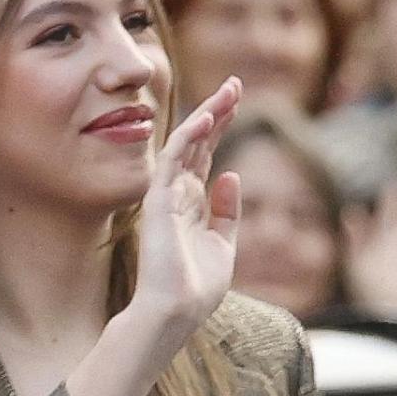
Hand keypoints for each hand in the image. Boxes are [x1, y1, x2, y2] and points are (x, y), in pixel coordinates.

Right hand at [130, 77, 241, 335]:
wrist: (174, 312)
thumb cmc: (195, 288)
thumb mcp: (222, 245)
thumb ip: (227, 211)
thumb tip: (231, 174)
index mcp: (192, 204)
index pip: (207, 155)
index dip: (221, 126)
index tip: (238, 99)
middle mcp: (178, 193)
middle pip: (199, 142)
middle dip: (217, 111)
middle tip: (235, 82)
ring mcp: (166, 195)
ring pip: (186, 143)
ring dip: (207, 114)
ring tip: (228, 90)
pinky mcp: (158, 200)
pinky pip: (173, 160)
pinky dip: (188, 135)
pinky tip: (206, 116)